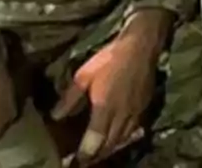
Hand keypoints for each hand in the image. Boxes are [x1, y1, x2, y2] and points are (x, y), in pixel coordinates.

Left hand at [51, 11, 170, 163]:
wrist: (141, 45)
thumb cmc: (110, 58)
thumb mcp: (84, 76)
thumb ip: (70, 99)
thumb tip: (56, 116)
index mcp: (105, 107)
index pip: (94, 141)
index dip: (83, 155)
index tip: (71, 161)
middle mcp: (122, 114)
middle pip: (109, 144)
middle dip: (96, 155)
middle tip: (83, 161)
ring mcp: (136, 112)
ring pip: (123, 139)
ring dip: (110, 148)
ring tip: (98, 153)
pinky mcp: (145, 107)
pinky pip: (134, 130)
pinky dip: (124, 138)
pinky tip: (117, 138)